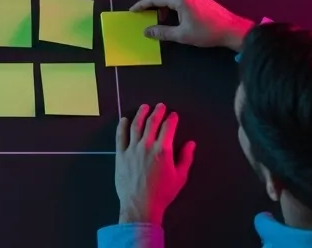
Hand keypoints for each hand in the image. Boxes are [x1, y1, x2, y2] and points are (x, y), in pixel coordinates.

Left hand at [115, 103, 195, 224]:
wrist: (140, 205)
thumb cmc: (162, 193)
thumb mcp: (180, 177)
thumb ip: (186, 158)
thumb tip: (191, 143)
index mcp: (163, 150)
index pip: (168, 128)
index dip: (171, 119)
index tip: (173, 115)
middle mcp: (147, 146)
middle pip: (152, 122)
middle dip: (157, 112)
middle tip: (160, 106)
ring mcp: (132, 149)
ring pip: (135, 126)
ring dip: (141, 114)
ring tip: (144, 107)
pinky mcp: (120, 155)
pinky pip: (120, 136)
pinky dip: (122, 126)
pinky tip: (124, 119)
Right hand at [130, 0, 253, 50]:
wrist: (232, 29)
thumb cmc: (207, 32)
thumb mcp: (182, 35)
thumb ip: (162, 32)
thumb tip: (146, 31)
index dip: (142, 4)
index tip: (133, 11)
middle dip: (150, 2)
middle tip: (144, 14)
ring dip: (161, 2)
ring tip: (159, 18)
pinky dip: (170, 3)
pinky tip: (172, 15)